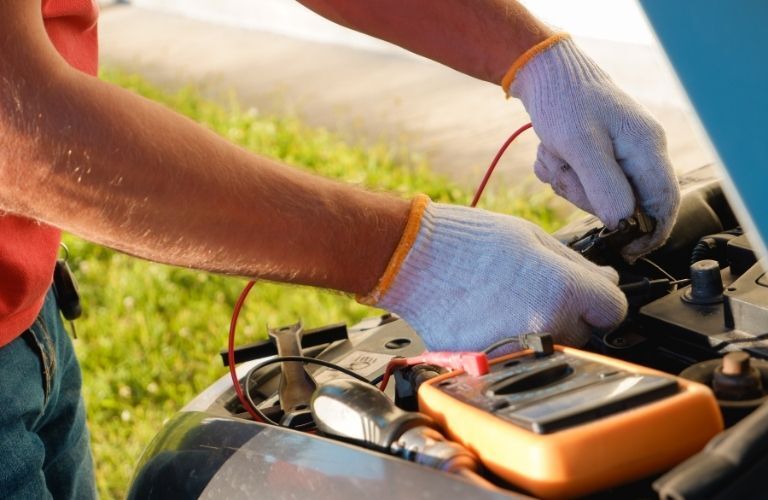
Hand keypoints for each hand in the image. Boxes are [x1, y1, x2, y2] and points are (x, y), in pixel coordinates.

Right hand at [359, 196, 626, 351]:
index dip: (601, 298)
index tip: (587, 293)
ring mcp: (515, 350)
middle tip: (532, 289)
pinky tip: (488, 315)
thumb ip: (577, 264)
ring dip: (540, 331)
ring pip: (550, 348)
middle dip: (569, 313)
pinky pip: (515, 357)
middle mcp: (544, 326)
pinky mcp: (488, 363)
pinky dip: (508, 342)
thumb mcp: (531, 237)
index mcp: (562, 290)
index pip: (613, 310)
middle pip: (584, 332)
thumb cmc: (466, 240)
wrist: (412, 259)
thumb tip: (606, 281)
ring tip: (507, 301)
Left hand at [508, 35, 679, 260]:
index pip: (664, 204)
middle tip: (564, 171)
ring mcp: (618, 155)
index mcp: (646, 148)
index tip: (622, 249)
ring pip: (597, 195)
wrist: (544, 74)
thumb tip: (622, 223)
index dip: (648, 234)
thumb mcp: (580, 146)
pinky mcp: (598, 156)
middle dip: (587, 196)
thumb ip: (604, 186)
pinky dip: (561, 173)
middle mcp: (639, 153)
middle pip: (624, 204)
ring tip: (555, 155)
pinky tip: (552, 153)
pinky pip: (580, 182)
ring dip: (569, 182)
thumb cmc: (565, 102)